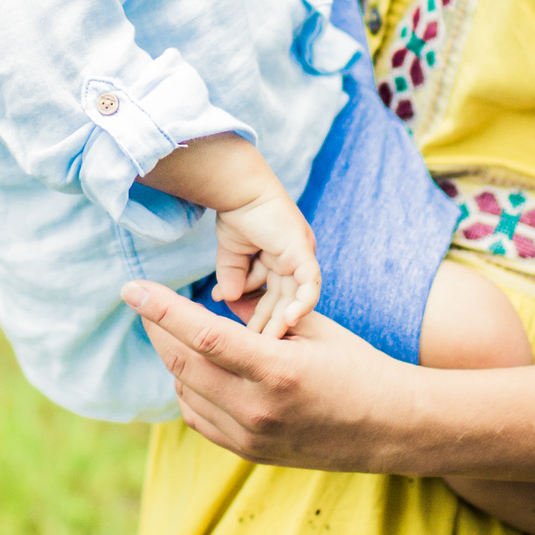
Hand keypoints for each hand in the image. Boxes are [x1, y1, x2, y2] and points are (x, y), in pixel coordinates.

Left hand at [123, 280, 407, 466]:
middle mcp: (257, 408)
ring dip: (176, 358)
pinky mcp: (247, 452)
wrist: (388, 428)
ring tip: (184, 334)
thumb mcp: (312, 328)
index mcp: (277, 370)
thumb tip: (217, 293)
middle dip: (158, 328)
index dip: (161, 309)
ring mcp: (250, 436)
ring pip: (184, 390)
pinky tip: (199, 370)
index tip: (131, 288)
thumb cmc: (356, 367)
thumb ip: (261, 313)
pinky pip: (196, 416)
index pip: (203, 334)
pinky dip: (189, 389)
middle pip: (182, 362)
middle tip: (146, 302)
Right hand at [210, 191, 320, 338]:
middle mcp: (295, 259)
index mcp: (281, 259)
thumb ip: (232, 277)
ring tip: (270, 340)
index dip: (259, 314)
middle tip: (258, 344)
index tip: (246, 335)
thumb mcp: (231, 254)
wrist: (238, 190)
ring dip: (282, 319)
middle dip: (270, 323)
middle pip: (285, 300)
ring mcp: (302, 256)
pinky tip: (289, 320)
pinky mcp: (303, 253)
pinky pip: (309, 283)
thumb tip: (226, 299)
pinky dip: (302, 303)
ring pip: (297, 297)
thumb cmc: (236, 213)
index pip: (273, 295)